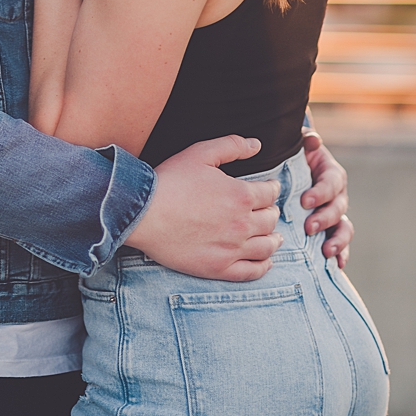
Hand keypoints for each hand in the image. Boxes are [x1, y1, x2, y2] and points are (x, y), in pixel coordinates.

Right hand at [124, 135, 282, 280]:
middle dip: (271, 212)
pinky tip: (265, 261)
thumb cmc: (168, 181)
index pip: (270, 193)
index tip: (268, 189)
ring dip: (274, 239)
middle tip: (267, 210)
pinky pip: (253, 271)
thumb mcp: (199, 153)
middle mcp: (242, 224)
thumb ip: (231, 145)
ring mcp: (233, 248)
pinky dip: (264, 266)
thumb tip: (257, 144)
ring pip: (267, 246)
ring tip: (274, 237)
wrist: (142, 213)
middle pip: (271, 220)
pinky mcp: (220, 267)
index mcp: (240, 195)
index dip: (271, 189)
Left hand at [302, 128, 351, 267]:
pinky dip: (342, 253)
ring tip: (326, 251)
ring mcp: (336, 213)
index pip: (332, 183)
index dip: (321, 193)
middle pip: (338, 208)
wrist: (291, 169)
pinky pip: (341, 242)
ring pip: (344, 228)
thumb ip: (306, 142)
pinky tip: (338, 264)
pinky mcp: (330, 228)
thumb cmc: (293, 157)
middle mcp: (337, 195)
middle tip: (308, 227)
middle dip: (325, 219)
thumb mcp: (298, 146)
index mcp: (331, 173)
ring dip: (337, 240)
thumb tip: (313, 140)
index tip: (304, 201)